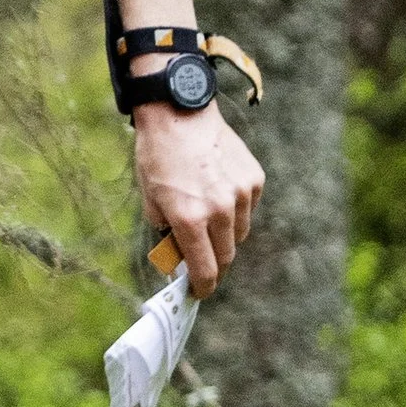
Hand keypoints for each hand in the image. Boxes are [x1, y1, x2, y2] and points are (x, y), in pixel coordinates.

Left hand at [131, 101, 262, 297]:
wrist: (179, 113)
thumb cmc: (158, 156)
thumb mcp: (150, 199)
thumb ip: (166, 231)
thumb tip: (178, 255)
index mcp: (189, 218)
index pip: (205, 269)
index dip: (203, 287)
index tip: (199, 293)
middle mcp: (219, 210)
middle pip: (226, 256)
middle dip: (214, 265)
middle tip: (203, 263)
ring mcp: (240, 195)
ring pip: (239, 233)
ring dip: (225, 236)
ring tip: (207, 219)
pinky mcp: (254, 180)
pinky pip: (247, 209)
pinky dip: (235, 210)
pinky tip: (219, 193)